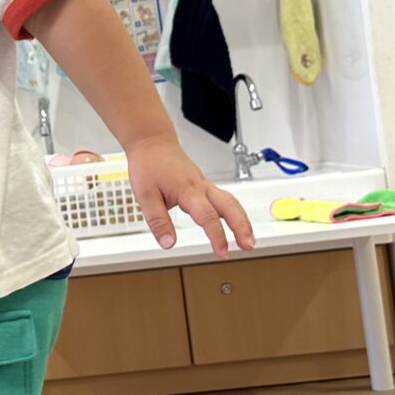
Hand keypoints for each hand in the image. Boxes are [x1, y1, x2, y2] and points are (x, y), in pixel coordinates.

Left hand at [125, 137, 254, 256]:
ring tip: (248, 240)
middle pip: (230, 206)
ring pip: (231, 201)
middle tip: (249, 246)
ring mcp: (204, 185)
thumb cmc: (149, 164)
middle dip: (242, 227)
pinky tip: (236, 224)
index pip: (207, 216)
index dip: (217, 236)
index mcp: (187, 190)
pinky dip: (234, 212)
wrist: (152, 142)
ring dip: (242, 221)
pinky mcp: (204, 185)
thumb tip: (168, 243)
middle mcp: (201, 187)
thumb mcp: (145, 196)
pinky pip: (224, 198)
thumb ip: (158, 221)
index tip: (222, 252)